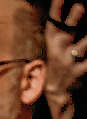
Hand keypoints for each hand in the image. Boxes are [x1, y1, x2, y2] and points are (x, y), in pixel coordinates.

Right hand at [45, 0, 86, 118]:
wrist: (56, 91)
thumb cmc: (60, 60)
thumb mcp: (57, 43)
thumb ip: (68, 25)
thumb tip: (81, 7)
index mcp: (54, 38)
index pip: (54, 19)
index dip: (57, 6)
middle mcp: (60, 47)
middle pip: (69, 28)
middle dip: (75, 16)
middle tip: (81, 7)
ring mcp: (69, 60)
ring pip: (85, 45)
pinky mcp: (79, 71)